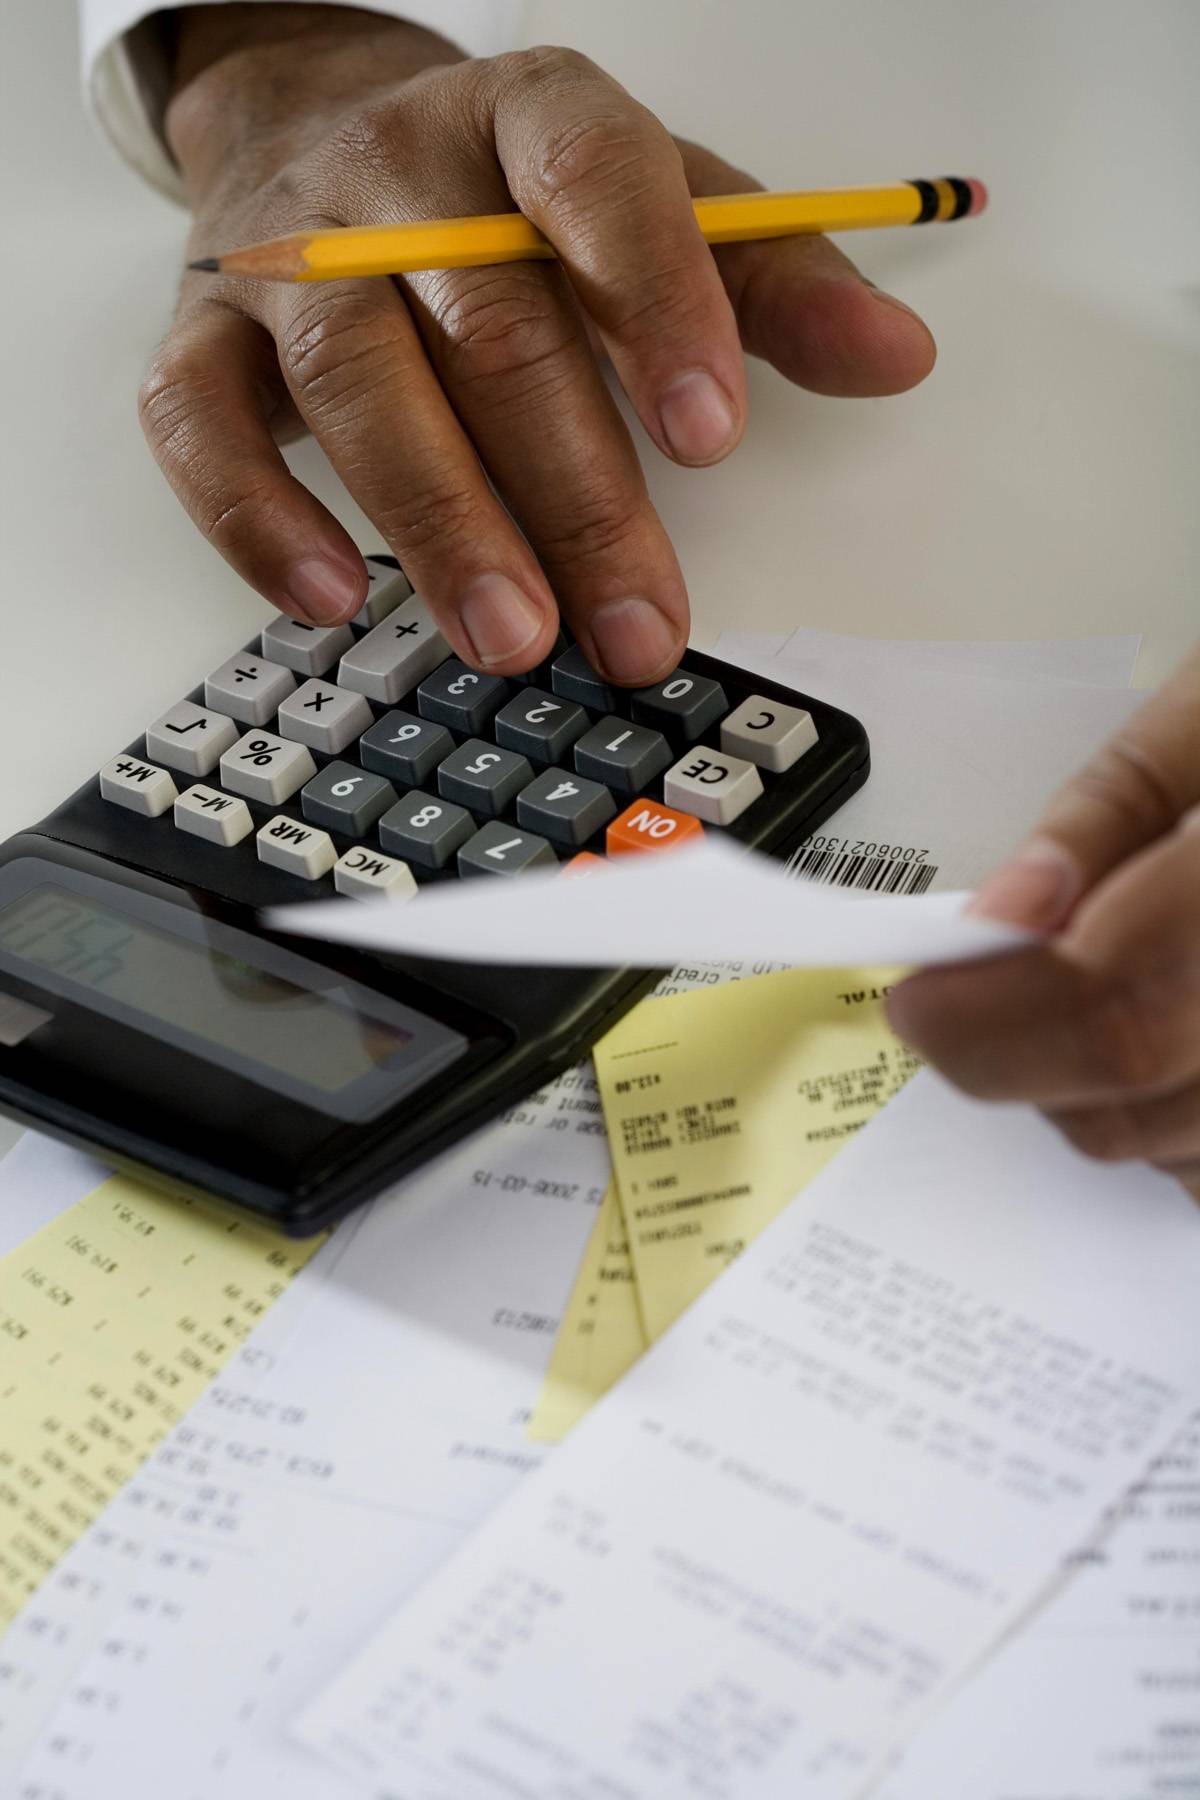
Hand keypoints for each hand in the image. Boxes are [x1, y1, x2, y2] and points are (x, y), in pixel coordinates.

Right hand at [143, 5, 934, 681]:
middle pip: (488, 328)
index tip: (713, 438)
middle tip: (636, 624)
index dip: (656, 304)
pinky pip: (195, 425)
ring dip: (440, 525)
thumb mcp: (662, 204)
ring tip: (514, 638)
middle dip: (575, 494)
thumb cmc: (509, 197)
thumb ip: (772, 281)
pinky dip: (256, 518)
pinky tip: (330, 598)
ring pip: (355, 383)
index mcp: (524, 119)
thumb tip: (895, 358)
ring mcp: (287, 259)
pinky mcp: (201, 337)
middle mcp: (396, 177)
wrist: (318, 130)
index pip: (592, 179)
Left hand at [887, 647, 1199, 1194]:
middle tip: (958, 1005)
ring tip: (1076, 994)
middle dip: (1013, 1057)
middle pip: (1140, 1097)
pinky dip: (1163, 1121)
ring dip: (1085, 1091)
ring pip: (1175, 1147)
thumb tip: (1002, 916)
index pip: (1117, 1012)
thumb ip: (1108, 812)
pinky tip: (1159, 1040)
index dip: (991, 1025)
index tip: (918, 1001)